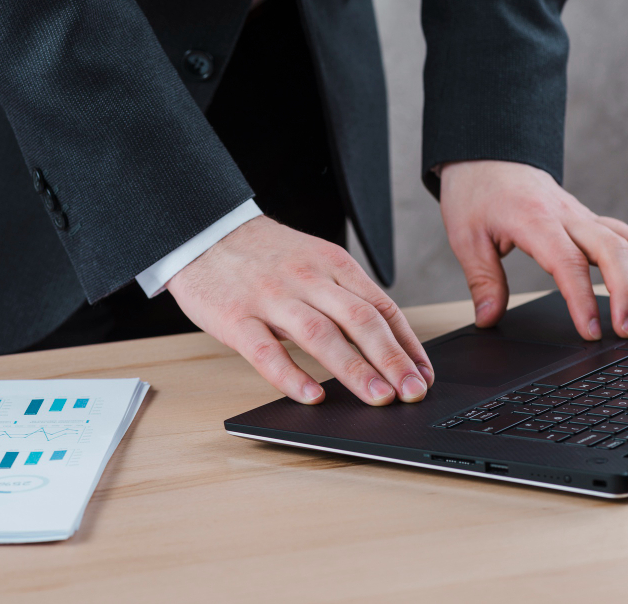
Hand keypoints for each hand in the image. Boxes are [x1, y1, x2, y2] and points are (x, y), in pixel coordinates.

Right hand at [166, 216, 433, 404]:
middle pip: (359, 320)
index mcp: (332, 263)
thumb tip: (385, 342)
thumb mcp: (313, 260)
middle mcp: (306, 279)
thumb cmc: (263, 255)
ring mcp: (270, 297)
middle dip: (391, 359)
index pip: (381, 305)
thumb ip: (344, 295)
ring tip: (378, 397)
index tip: (424, 374)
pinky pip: (265, 350)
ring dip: (353, 369)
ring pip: (320, 335)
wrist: (203, 230)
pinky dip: (291, 375)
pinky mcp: (235, 317)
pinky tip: (311, 396)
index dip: (407, 343)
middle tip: (412, 392)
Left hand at [439, 160, 627, 339]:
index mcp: (534, 219)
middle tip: (625, 331)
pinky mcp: (586, 218)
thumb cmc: (476, 192)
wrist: (486, 155)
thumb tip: (488, 318)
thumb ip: (482, 281)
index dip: (584, 301)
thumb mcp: (465, 239)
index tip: (591, 331)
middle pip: (614, 250)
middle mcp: (565, 215)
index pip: (569, 263)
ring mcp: (580, 215)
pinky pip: (623, 236)